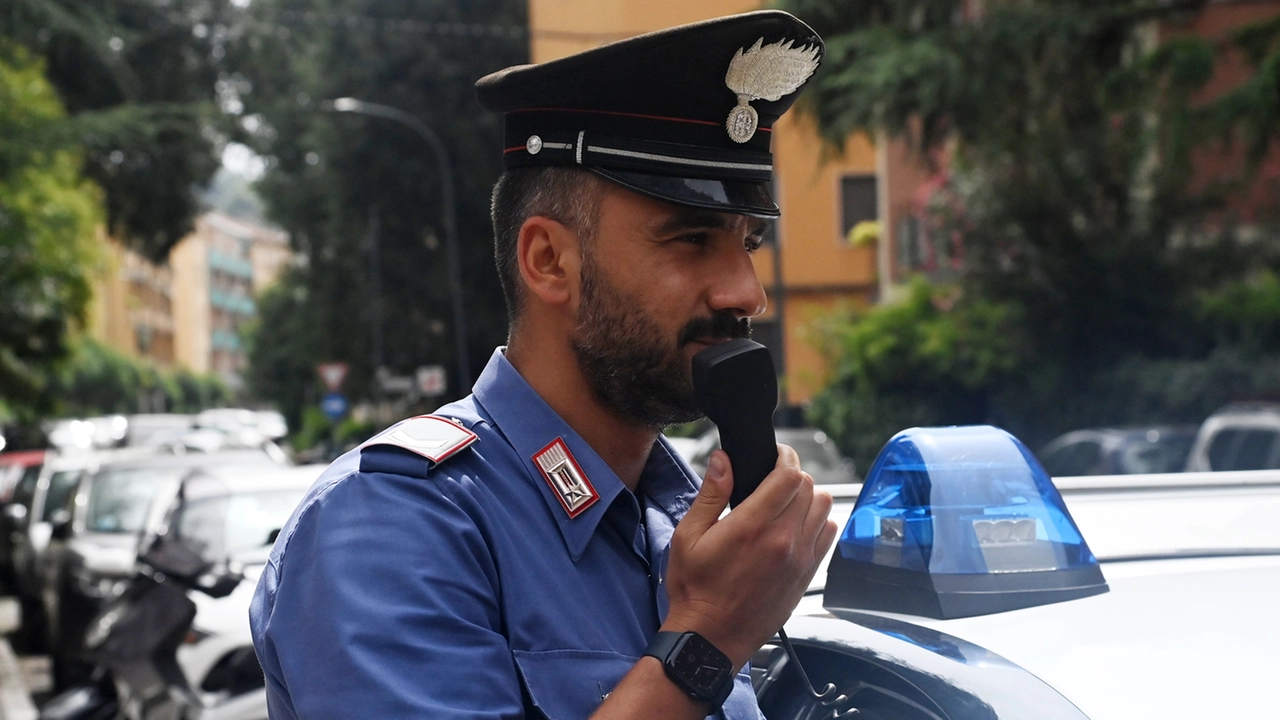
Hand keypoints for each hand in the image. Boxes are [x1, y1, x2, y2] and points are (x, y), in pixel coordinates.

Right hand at [661, 445, 836, 666]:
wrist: (711, 639)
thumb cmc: (695, 590)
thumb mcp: (688, 537)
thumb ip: (711, 494)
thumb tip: (723, 459)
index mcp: (752, 526)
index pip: (790, 474)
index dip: (783, 457)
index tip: (773, 456)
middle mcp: (783, 540)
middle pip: (810, 486)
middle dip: (792, 475)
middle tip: (773, 479)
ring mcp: (800, 559)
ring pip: (824, 507)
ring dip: (807, 497)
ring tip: (785, 502)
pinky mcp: (806, 574)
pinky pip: (828, 534)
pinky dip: (817, 522)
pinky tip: (796, 526)